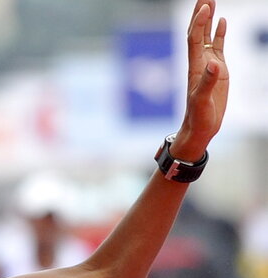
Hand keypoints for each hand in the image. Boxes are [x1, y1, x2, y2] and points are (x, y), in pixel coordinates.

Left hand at [177, 0, 228, 152]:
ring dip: (209, 18)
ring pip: (207, 35)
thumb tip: (214, 63)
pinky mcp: (218, 69)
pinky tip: (222, 21)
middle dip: (200, 13)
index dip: (198, 23)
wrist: (200, 127)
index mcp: (194, 67)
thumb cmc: (198, 116)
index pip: (194, 39)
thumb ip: (207, 82)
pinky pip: (218, 46)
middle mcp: (200, 61)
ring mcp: (209, 64)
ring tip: (211, 0)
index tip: (204, 6)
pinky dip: (219, 33)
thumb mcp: (202, 100)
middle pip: (198, 32)